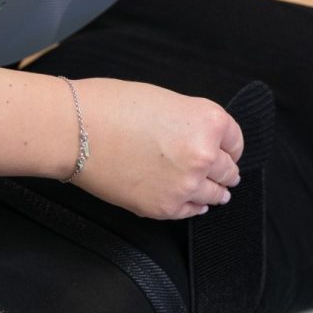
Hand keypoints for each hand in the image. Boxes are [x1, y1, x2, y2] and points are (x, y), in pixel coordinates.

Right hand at [70, 79, 243, 218]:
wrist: (76, 130)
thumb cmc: (113, 106)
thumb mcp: (167, 101)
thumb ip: (191, 123)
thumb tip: (200, 140)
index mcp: (209, 121)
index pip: (235, 140)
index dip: (230, 146)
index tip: (228, 152)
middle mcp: (205, 155)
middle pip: (228, 169)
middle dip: (225, 170)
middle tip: (227, 174)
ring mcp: (186, 184)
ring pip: (215, 194)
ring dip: (216, 192)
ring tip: (219, 194)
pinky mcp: (164, 207)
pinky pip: (190, 211)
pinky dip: (194, 207)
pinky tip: (195, 204)